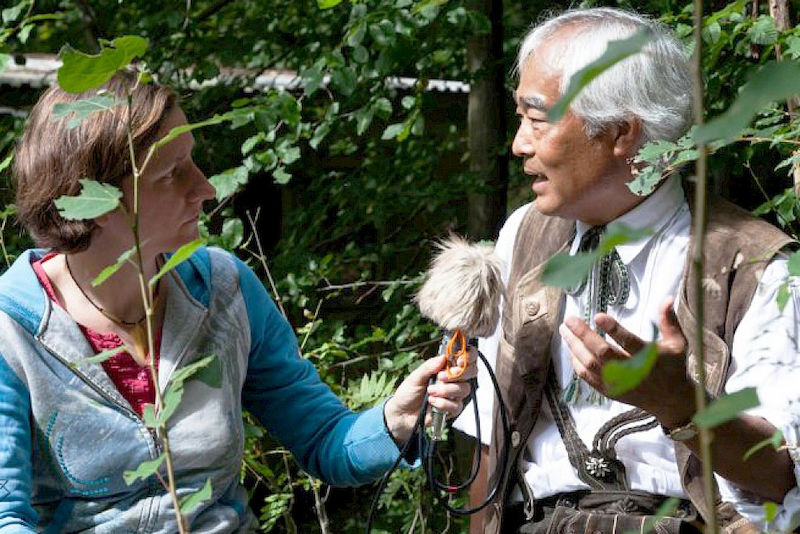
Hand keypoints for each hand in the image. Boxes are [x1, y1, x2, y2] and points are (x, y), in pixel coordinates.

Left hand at [383, 348, 477, 444]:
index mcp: (445, 368)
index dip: (468, 356)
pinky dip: (443, 403)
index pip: (465, 358)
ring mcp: (454, 394)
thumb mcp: (415, 376)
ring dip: (446, 390)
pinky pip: (456, 405)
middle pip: (471, 372)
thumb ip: (429, 367)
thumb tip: (443, 357)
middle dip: (459, 373)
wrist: (402, 414)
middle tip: (441, 377)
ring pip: (463, 389)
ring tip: (430, 391)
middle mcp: (452, 379)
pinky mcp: (452, 409)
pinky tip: (432, 402)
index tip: (459, 360)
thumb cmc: (408, 393)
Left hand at [559, 297, 695, 425]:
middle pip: (603, 353)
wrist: (670, 401)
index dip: (614, 329)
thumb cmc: (673, 366)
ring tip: (564, 330)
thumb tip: (666, 298)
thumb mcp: (678, 344)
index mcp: (649, 359)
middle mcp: (632, 372)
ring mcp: (618, 384)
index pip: (629, 342)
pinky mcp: (609, 391)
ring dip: (575, 346)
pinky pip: (587, 377)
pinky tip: (571, 348)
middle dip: (584, 335)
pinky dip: (576, 362)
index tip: (598, 316)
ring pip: (591, 365)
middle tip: (570, 320)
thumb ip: (669, 321)